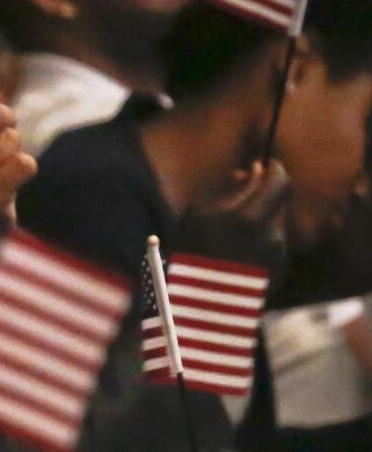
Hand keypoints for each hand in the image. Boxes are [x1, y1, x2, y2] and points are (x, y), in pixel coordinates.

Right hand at [176, 160, 290, 269]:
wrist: (196, 304)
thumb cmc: (189, 252)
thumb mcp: (200, 212)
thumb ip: (233, 190)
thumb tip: (255, 172)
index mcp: (251, 219)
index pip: (280, 182)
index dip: (274, 170)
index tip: (263, 165)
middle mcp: (273, 236)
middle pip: (279, 203)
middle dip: (262, 196)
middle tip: (240, 194)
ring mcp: (280, 256)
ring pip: (276, 225)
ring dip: (260, 220)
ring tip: (230, 232)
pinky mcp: (281, 273)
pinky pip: (274, 246)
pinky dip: (260, 241)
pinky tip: (236, 252)